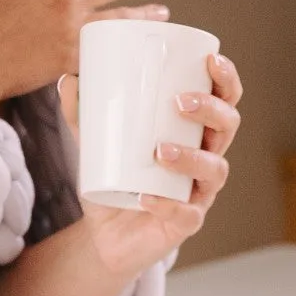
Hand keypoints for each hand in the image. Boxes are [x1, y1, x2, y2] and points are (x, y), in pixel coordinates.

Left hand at [59, 51, 243, 279]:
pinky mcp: (185, 223)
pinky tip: (146, 197)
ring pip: (214, 170)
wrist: (106, 234)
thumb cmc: (114, 177)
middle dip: (211, 110)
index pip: (223, 100)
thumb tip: (68, 79)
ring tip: (160, 150)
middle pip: (227, 127)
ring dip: (191, 157)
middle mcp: (204, 157)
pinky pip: (187, 214)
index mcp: (192, 131)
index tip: (211, 61)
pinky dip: (167, 204)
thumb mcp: (95, 142)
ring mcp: (198, 192)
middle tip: (180, 102)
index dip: (225, 80)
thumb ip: (82, 113)